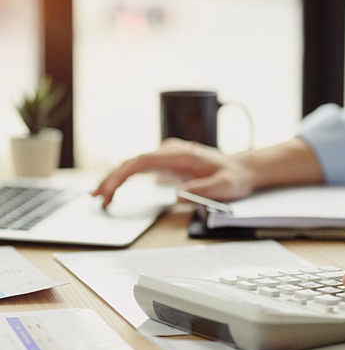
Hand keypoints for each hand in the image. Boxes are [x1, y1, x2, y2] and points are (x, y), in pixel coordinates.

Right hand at [92, 138, 253, 207]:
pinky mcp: (168, 163)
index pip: (142, 161)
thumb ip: (203, 189)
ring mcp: (168, 156)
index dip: (122, 175)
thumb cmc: (233, 177)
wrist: (242, 169)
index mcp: (180, 155)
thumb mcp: (224, 186)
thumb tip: (178, 194)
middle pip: (133, 162)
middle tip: (97, 198)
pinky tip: (114, 189)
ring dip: (115, 178)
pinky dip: (125, 178)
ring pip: (134, 164)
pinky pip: (141, 169)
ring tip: (99, 196)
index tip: (110, 190)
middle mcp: (170, 151)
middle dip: (112, 179)